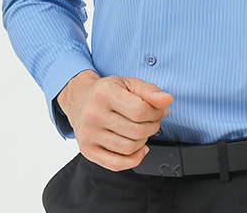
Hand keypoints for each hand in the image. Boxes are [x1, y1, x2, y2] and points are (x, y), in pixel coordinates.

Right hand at [56, 70, 172, 171]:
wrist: (80, 99)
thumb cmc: (106, 92)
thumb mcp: (128, 83)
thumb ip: (150, 91)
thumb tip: (166, 100)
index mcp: (104, 94)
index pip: (140, 110)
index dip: (156, 112)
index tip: (159, 110)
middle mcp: (94, 115)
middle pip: (136, 130)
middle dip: (153, 126)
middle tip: (153, 120)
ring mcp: (89, 135)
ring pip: (129, 148)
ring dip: (144, 141)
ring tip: (142, 130)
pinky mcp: (87, 150)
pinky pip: (116, 164)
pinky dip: (134, 159)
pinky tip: (138, 148)